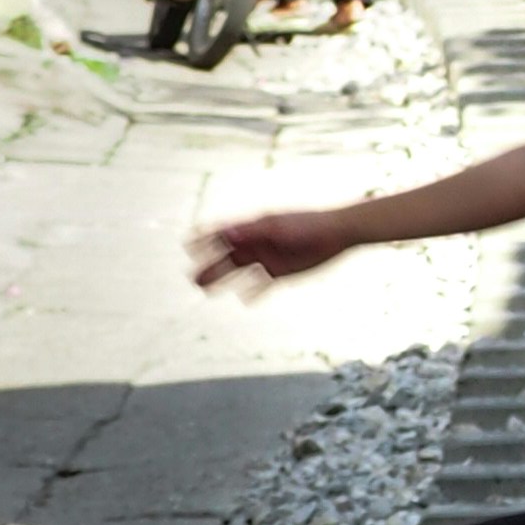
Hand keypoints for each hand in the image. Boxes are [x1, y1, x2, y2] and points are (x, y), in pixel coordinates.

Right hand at [192, 207, 352, 290]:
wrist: (336, 232)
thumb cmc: (306, 224)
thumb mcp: (276, 227)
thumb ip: (251, 231)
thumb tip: (225, 234)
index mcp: (253, 228)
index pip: (223, 233)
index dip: (205, 238)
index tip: (188, 245)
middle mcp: (257, 244)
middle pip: (226, 257)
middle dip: (210, 266)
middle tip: (192, 279)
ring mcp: (268, 258)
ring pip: (239, 272)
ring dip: (222, 280)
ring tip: (204, 290)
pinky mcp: (281, 272)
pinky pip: (262, 285)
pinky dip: (253, 292)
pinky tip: (244, 300)